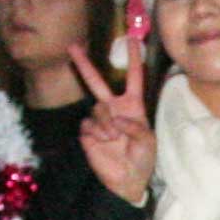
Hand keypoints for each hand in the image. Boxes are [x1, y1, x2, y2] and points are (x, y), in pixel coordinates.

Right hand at [69, 45, 155, 204]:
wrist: (127, 180)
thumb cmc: (142, 159)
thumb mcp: (148, 141)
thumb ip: (135, 127)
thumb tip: (116, 119)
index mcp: (132, 106)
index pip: (133, 77)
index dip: (133, 59)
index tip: (132, 40)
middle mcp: (113, 109)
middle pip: (96, 82)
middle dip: (84, 64)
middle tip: (72, 46)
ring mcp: (99, 120)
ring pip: (96, 108)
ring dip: (106, 123)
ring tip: (113, 138)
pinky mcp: (88, 133)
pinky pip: (89, 125)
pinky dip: (98, 133)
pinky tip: (105, 143)